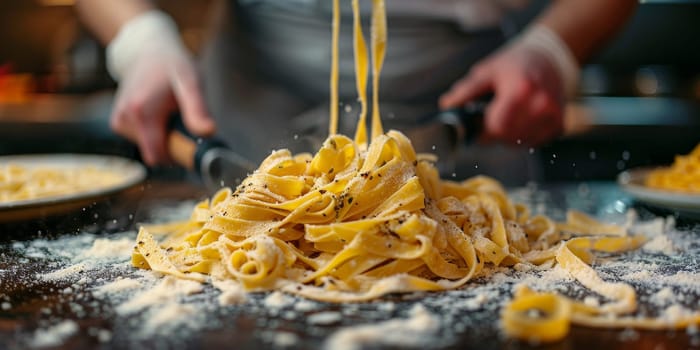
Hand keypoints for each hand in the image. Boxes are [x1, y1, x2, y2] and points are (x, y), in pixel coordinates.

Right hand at [108, 13, 214, 165]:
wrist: (147, 51)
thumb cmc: (173, 66)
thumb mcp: (191, 82)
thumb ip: (197, 109)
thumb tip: (209, 132)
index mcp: (142, 112)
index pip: (159, 156)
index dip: (178, 156)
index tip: (191, 142)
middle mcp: (125, 119)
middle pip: (155, 154)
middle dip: (172, 145)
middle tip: (182, 122)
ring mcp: (118, 121)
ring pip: (148, 148)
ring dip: (164, 136)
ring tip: (169, 112)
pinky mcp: (117, 122)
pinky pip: (142, 140)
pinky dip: (154, 132)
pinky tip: (158, 112)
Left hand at [439, 40, 565, 145]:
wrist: (550, 59)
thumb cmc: (516, 64)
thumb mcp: (488, 71)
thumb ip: (467, 91)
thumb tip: (446, 105)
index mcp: (521, 90)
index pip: (496, 126)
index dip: (482, 131)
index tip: (476, 127)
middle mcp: (541, 105)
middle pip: (508, 137)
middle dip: (493, 134)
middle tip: (489, 121)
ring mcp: (553, 116)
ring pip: (520, 143)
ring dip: (507, 137)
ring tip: (506, 117)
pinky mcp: (559, 124)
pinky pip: (534, 142)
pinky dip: (522, 137)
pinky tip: (520, 120)